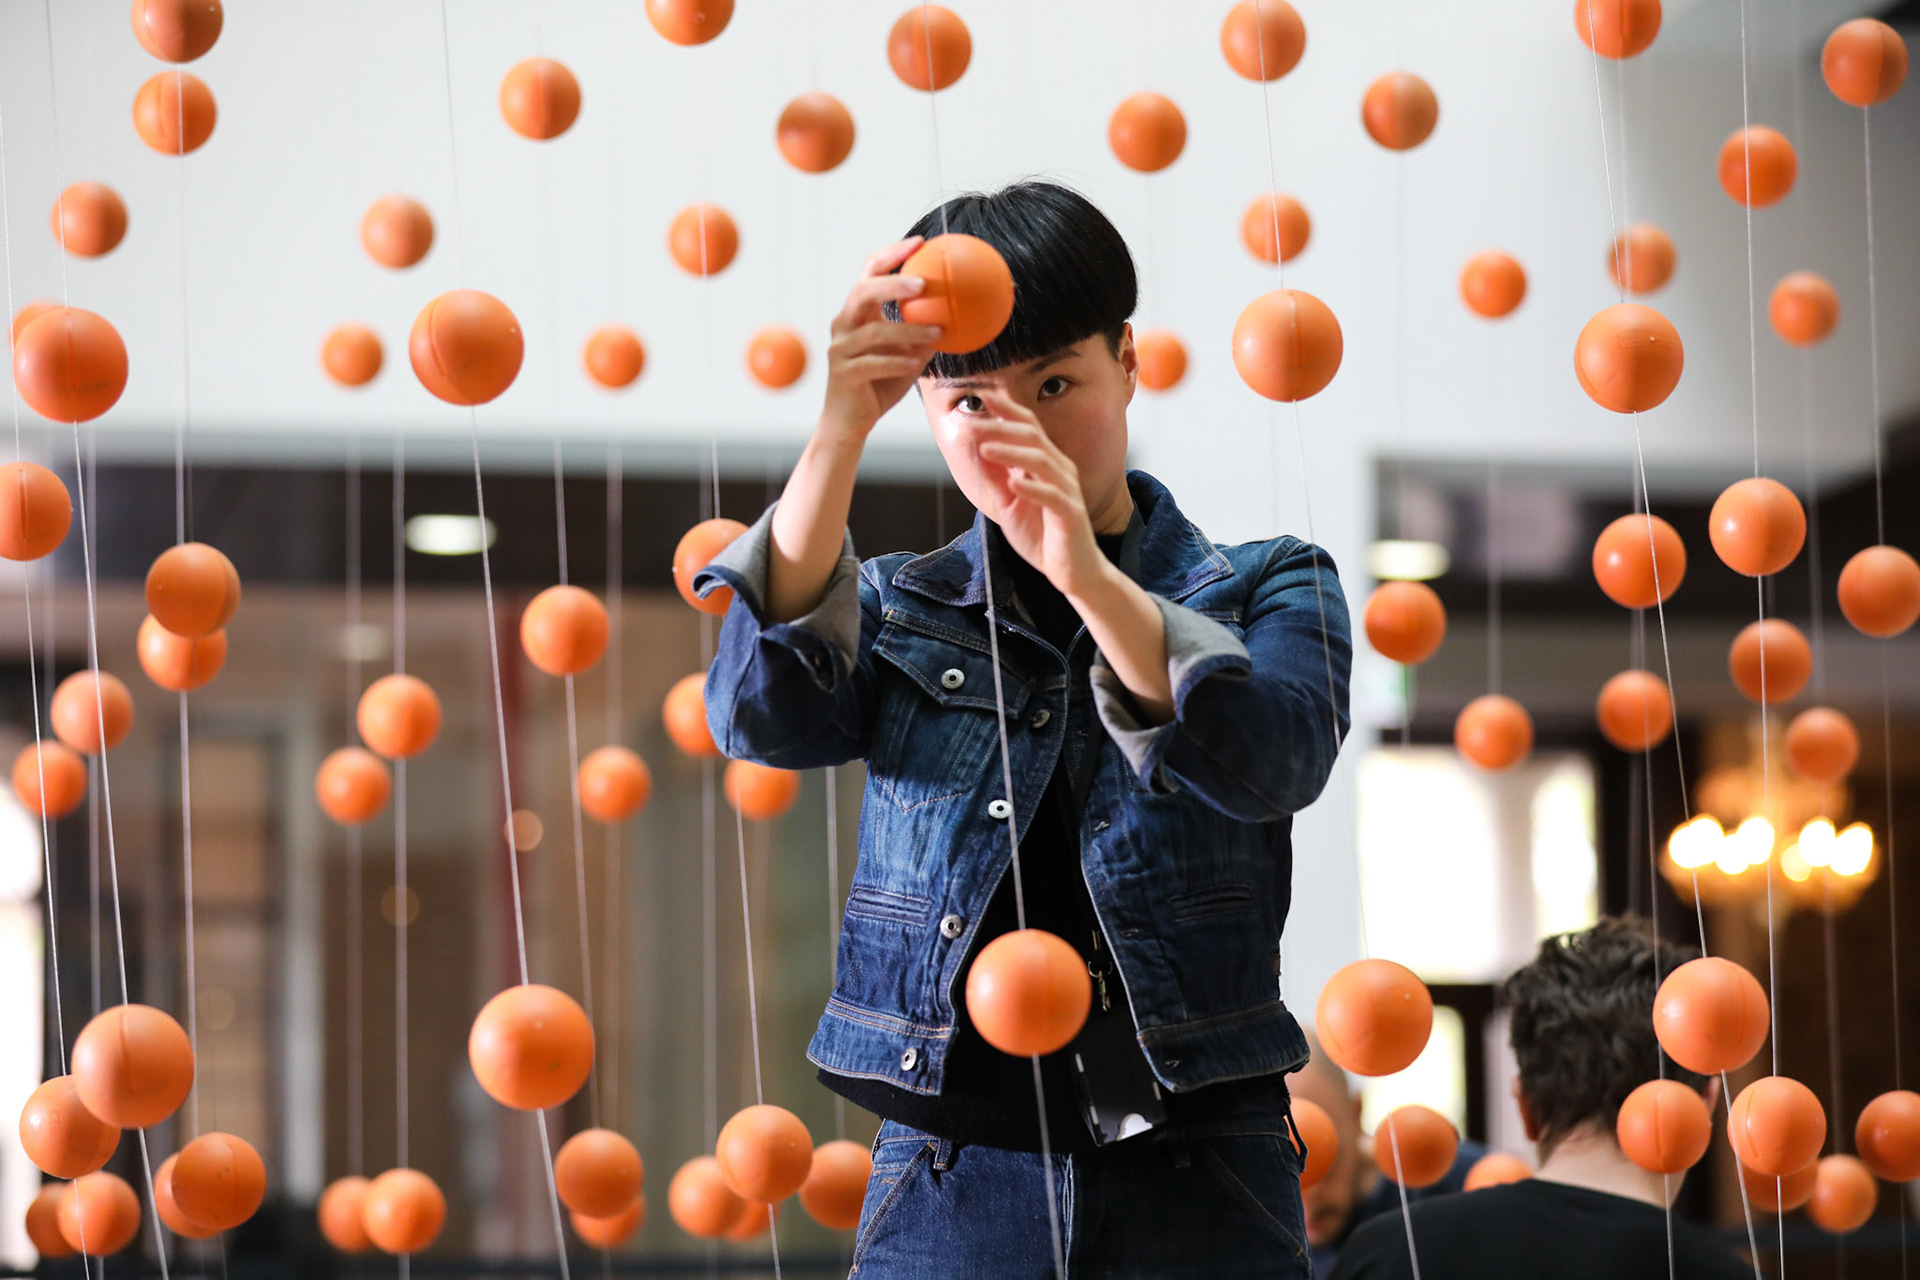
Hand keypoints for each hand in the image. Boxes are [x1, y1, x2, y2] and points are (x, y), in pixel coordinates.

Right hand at [819, 238, 944, 439]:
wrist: (849, 423)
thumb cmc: (879, 386)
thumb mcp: (907, 356)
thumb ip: (925, 335)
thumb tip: (963, 318)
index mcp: (857, 314)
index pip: (869, 273)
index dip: (892, 255)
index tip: (920, 243)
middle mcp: (844, 326)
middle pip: (863, 292)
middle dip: (893, 284)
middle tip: (923, 283)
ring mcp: (841, 349)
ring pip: (874, 332)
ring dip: (908, 331)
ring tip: (937, 332)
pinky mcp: (844, 374)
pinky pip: (873, 363)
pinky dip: (897, 362)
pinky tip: (918, 362)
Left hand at [961, 396, 1110, 599]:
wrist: (1071, 570)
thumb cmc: (1041, 533)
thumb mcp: (1008, 503)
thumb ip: (994, 477)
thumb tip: (973, 448)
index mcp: (1045, 462)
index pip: (1027, 426)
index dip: (1006, 409)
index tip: (981, 395)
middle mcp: (1059, 469)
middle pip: (1031, 437)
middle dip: (1000, 428)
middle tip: (971, 424)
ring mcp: (1067, 490)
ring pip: (1041, 462)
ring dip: (1012, 454)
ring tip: (985, 450)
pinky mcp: (1071, 514)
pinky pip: (1054, 497)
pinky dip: (1033, 489)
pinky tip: (1014, 484)